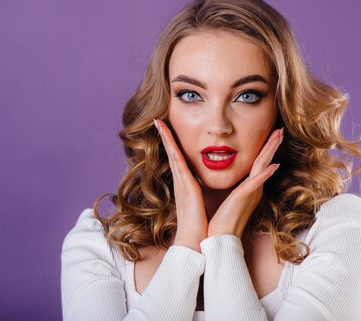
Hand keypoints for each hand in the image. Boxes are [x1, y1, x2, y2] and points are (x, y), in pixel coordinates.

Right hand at [154, 119, 207, 251]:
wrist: (196, 241)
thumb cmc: (201, 224)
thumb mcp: (202, 202)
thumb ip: (201, 192)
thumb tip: (203, 186)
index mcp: (186, 183)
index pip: (178, 157)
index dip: (172, 142)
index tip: (166, 128)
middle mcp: (181, 181)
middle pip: (170, 151)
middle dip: (164, 135)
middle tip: (157, 118)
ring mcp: (181, 183)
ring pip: (172, 154)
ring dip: (166, 137)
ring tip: (159, 121)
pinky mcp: (186, 187)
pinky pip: (178, 164)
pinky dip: (173, 150)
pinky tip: (170, 140)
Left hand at [207, 128, 282, 237]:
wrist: (220, 236)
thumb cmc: (222, 218)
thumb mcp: (227, 196)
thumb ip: (232, 185)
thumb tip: (228, 175)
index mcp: (249, 186)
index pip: (259, 162)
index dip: (266, 148)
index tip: (271, 134)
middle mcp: (253, 188)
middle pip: (264, 161)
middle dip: (272, 144)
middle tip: (280, 129)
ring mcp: (251, 192)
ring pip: (263, 166)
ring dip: (271, 151)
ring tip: (278, 137)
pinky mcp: (244, 197)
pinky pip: (256, 183)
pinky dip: (265, 174)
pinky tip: (274, 165)